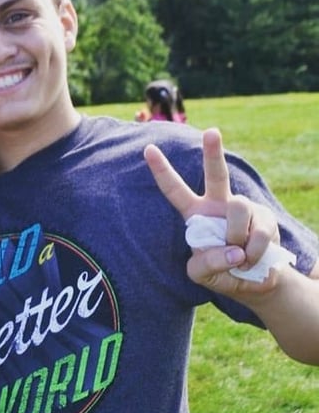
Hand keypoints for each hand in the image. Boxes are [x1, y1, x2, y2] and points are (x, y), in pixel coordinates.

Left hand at [144, 127, 280, 295]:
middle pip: (216, 174)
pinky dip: (253, 252)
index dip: (161, 170)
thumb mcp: (200, 274)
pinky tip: (252, 259)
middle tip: (211, 131)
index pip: (174, 190)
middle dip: (213, 152)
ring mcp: (243, 208)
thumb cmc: (220, 273)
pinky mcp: (265, 218)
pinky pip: (258, 231)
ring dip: (237, 238)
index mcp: (195, 213)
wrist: (253, 281)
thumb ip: (207, 264)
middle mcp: (218, 204)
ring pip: (239, 209)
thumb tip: (234, 251)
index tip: (148, 149)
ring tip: (238, 256)